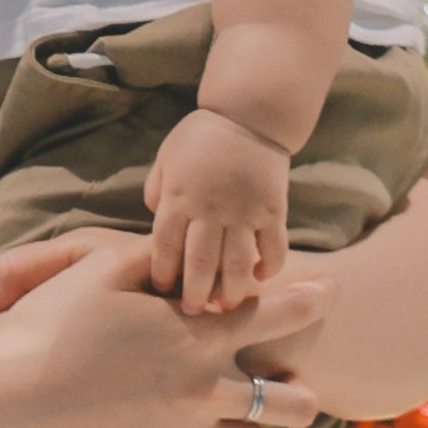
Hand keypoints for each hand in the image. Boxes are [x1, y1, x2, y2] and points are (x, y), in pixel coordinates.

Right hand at [0, 251, 296, 427]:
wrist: (5, 412)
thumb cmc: (47, 331)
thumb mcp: (97, 270)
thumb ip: (148, 256)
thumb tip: (177, 252)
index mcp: (197, 338)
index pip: (276, 313)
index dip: (311, 299)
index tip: (335, 290)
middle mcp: (204, 394)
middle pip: (289, 404)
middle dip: (303, 396)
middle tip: (305, 390)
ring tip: (243, 421)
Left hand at [144, 104, 294, 323]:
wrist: (248, 115)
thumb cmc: (200, 136)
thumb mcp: (166, 157)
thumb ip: (157, 190)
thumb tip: (154, 218)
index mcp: (179, 196)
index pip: (165, 245)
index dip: (162, 272)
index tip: (162, 290)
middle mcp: (210, 208)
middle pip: (200, 262)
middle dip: (195, 293)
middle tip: (193, 312)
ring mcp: (244, 211)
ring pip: (238, 263)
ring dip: (232, 290)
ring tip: (228, 306)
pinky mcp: (272, 210)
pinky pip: (273, 247)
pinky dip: (269, 268)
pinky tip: (261, 279)